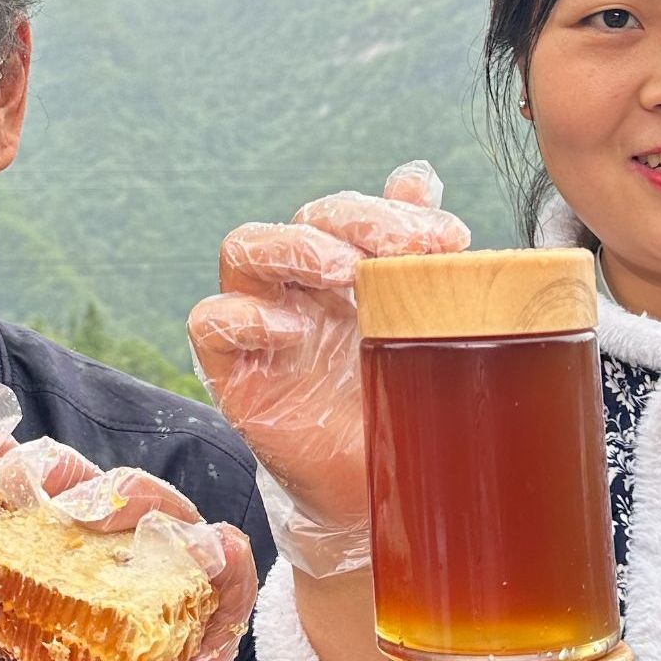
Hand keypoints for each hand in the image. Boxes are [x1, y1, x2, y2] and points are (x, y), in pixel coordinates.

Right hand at [187, 162, 469, 576]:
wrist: (379, 485)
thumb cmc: (397, 398)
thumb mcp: (421, 325)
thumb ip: (416, 254)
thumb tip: (417, 174)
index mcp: (344, 263)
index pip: (351, 211)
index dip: (393, 212)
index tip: (450, 238)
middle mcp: (298, 282)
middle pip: (302, 219)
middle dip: (355, 221)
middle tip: (404, 247)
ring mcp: (262, 319)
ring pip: (244, 248)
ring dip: (295, 248)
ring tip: (344, 269)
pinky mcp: (232, 368)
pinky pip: (210, 321)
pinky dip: (244, 316)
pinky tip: (291, 329)